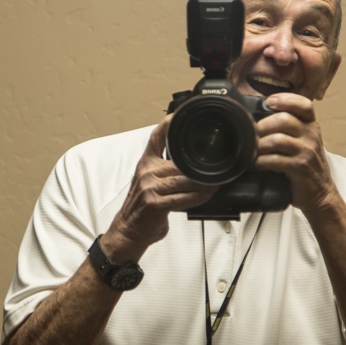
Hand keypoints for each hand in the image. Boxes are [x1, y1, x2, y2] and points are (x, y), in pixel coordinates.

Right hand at [101, 114, 217, 262]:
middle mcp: (146, 172)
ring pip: (184, 180)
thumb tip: (190, 163)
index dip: (169, 124)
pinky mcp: (155, 203)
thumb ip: (165, 168)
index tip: (182, 115)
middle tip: (216, 169)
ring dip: (203, 183)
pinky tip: (206, 196)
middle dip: (200, 168)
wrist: (129, 230)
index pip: (156, 137)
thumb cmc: (143, 207)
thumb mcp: (149, 181)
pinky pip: (182, 198)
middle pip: (179, 162)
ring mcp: (149, 187)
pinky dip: (197, 198)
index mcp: (146, 163)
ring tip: (215, 184)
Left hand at [256, 93, 337, 211]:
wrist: (320, 192)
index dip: (286, 99)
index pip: (303, 105)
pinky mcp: (300, 167)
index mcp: (311, 126)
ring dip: (260, 145)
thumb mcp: (303, 142)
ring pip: (277, 139)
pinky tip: (259, 164)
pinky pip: (276, 160)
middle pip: (284, 120)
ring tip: (254, 151)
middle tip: (253, 134)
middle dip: (263, 126)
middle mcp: (311, 135)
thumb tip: (260, 118)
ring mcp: (306, 151)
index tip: (269, 101)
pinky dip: (263, 161)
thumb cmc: (306, 165)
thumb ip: (289, 129)